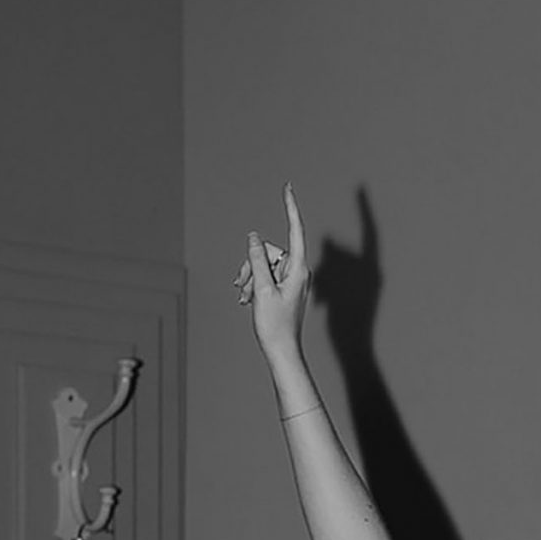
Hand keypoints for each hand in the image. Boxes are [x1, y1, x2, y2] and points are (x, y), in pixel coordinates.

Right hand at [234, 182, 309, 357]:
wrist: (282, 352)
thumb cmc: (275, 325)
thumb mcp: (262, 289)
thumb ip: (257, 259)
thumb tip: (254, 237)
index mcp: (298, 269)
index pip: (295, 230)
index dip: (290, 208)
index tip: (288, 188)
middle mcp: (297, 272)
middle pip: (270, 252)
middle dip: (252, 264)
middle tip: (242, 285)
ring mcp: (291, 282)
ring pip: (265, 266)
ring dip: (251, 278)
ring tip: (245, 298)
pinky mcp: (284, 290)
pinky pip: (266, 278)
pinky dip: (255, 286)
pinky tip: (247, 300)